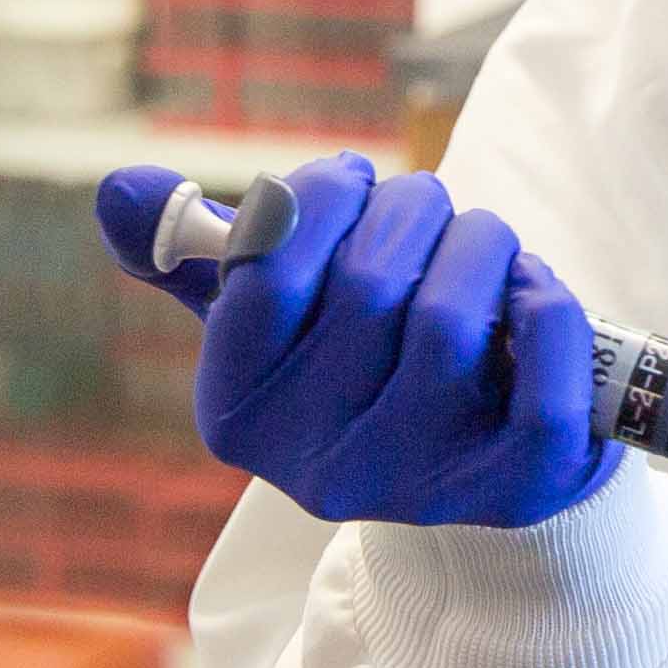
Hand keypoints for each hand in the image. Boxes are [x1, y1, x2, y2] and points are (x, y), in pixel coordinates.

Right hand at [97, 156, 619, 528]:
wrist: (477, 462)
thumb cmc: (367, 363)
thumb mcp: (275, 316)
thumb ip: (203, 252)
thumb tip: (120, 189)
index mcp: (238, 414)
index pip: (265, 268)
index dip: (319, 196)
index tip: (351, 180)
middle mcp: (317, 465)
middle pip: (368, 282)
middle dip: (412, 209)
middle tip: (428, 208)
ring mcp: (421, 486)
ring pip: (452, 317)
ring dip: (481, 244)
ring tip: (484, 250)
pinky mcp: (520, 488)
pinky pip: (544, 375)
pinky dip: (548, 306)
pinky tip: (530, 298)